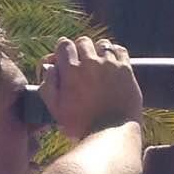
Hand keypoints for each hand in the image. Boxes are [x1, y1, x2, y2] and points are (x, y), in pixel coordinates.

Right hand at [25, 37, 147, 136]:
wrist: (111, 132)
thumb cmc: (79, 123)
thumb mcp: (54, 107)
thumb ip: (47, 84)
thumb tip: (49, 66)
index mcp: (70, 70)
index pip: (64, 43)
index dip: (62, 51)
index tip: (64, 62)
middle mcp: (91, 63)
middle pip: (83, 41)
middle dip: (79, 50)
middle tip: (80, 64)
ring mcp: (110, 65)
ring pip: (102, 44)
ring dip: (97, 51)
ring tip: (97, 64)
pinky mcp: (126, 70)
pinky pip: (120, 50)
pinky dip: (114, 53)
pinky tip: (112, 63)